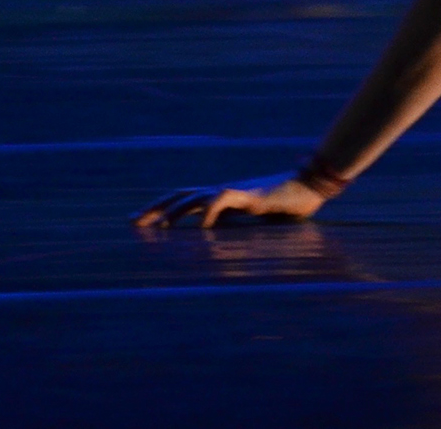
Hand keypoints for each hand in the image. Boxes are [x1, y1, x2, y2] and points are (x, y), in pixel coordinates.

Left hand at [132, 169, 328, 229]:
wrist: (308, 188)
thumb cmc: (283, 205)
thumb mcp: (252, 225)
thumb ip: (234, 234)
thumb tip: (216, 253)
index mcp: (221, 199)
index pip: (184, 200)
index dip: (161, 210)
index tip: (140, 222)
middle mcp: (222, 192)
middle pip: (181, 195)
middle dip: (156, 208)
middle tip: (132, 222)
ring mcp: (234, 191)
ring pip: (196, 195)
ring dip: (175, 209)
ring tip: (158, 225)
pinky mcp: (248, 194)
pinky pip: (222, 199)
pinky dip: (209, 212)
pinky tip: (201, 228)